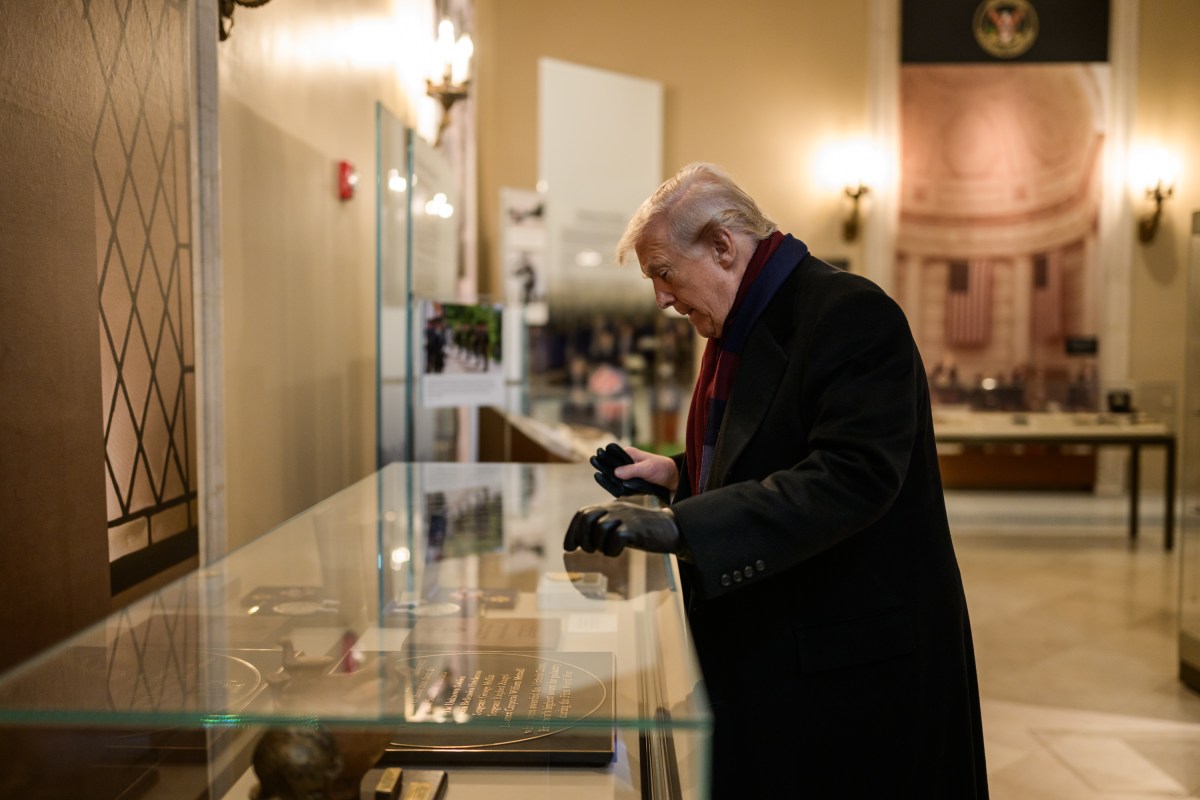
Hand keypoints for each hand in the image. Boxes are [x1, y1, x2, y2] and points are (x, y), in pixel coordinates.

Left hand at [563, 501, 679, 557]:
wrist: (673, 528)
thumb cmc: (645, 530)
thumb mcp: (622, 523)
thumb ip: (604, 526)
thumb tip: (582, 541)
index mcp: (611, 506)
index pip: (583, 513)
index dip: (573, 531)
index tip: (568, 547)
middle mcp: (616, 508)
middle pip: (587, 517)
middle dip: (582, 537)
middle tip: (587, 550)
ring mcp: (626, 517)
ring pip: (599, 528)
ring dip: (597, 544)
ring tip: (605, 551)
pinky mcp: (636, 528)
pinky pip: (615, 538)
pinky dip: (611, 549)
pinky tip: (617, 552)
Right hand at [590, 443, 673, 504]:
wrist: (674, 480)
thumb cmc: (662, 469)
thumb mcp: (647, 468)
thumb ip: (632, 470)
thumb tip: (616, 473)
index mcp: (629, 454)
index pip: (613, 455)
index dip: (604, 457)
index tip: (596, 459)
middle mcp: (627, 464)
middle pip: (611, 467)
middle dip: (604, 469)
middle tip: (595, 469)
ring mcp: (628, 474)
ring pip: (614, 477)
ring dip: (608, 480)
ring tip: (598, 477)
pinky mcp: (631, 484)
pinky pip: (620, 486)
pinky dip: (615, 488)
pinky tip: (609, 487)